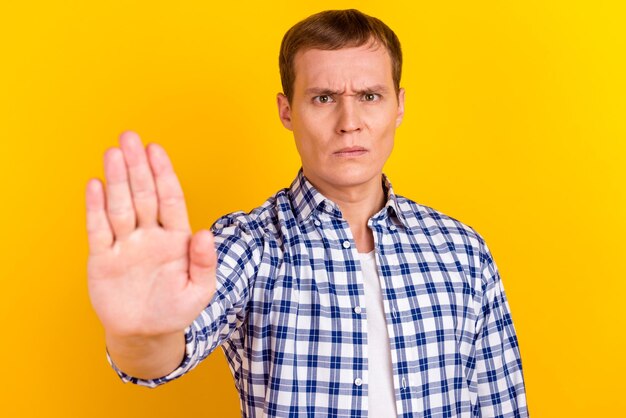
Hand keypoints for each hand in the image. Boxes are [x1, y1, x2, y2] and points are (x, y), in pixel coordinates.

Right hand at [86, 131, 215, 339]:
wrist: (146, 333)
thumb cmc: (175, 310)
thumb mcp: (199, 290)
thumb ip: (204, 262)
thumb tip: (205, 233)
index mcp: (175, 238)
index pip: (169, 199)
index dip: (163, 174)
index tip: (156, 149)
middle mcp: (149, 234)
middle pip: (143, 195)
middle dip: (138, 166)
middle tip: (129, 138)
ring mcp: (125, 244)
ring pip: (120, 206)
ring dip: (117, 180)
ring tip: (113, 153)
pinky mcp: (103, 258)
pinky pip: (98, 229)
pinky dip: (95, 208)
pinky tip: (95, 185)